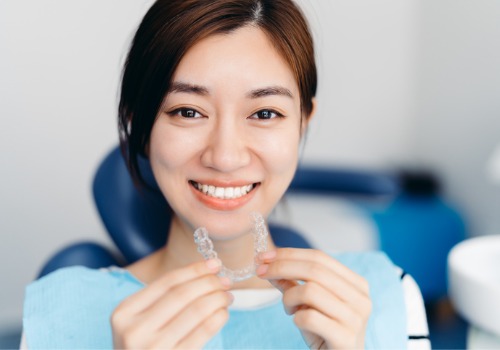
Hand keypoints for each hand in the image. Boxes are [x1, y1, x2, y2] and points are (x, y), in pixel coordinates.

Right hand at [111, 259, 232, 348]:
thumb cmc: (143, 348)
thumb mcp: (139, 322)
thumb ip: (163, 299)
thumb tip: (207, 272)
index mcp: (124, 312)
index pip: (167, 282)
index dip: (194, 270)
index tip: (214, 264)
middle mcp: (134, 330)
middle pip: (182, 294)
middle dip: (208, 283)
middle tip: (225, 280)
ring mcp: (153, 348)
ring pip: (195, 311)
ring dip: (217, 299)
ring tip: (227, 296)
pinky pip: (202, 333)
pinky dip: (217, 318)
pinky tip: (223, 313)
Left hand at [256, 248, 371, 348]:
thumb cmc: (324, 333)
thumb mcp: (309, 304)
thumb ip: (293, 283)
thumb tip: (267, 264)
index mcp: (356, 284)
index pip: (319, 257)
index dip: (289, 254)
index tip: (263, 256)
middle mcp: (361, 298)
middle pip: (314, 270)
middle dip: (281, 267)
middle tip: (260, 272)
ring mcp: (355, 319)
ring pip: (310, 291)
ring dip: (289, 297)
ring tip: (289, 309)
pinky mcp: (346, 339)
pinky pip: (309, 317)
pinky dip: (296, 317)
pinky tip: (298, 322)